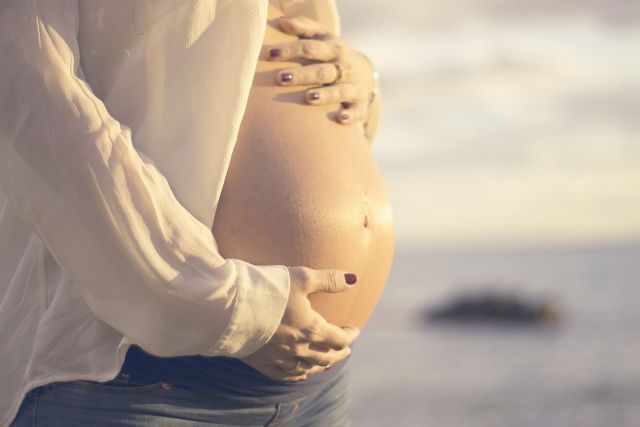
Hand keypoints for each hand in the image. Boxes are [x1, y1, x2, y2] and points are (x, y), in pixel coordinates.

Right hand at [241, 266, 359, 381]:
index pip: (339, 338)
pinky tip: (300, 373)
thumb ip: (329, 280)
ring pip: (308, 368)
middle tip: (346, 348)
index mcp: (311, 329)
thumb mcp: (301, 277)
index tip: (354, 330)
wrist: (230, 306)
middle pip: (326, 357)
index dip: (350, 335)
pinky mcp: (262, 363)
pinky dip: (298, 374)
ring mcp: (280, 358)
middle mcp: (298, 348)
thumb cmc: (268, 289)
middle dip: (339, 352)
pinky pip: (285, 375)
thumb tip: (354, 279)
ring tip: (327, 360)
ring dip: (321, 365)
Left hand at [266, 15, 377, 129]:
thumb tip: (281, 22)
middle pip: (323, 71)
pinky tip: (340, 119)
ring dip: (325, 94)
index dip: (290, 50)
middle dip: (303, 75)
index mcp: (334, 49)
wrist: (366, 74)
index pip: (310, 48)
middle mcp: (345, 67)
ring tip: (308, 97)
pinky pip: (357, 111)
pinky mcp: (361, 105)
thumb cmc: (334, 54)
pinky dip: (351, 115)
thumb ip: (303, 27)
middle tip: (280, 78)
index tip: (269, 54)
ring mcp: (354, 87)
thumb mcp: (323, 37)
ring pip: (340, 91)